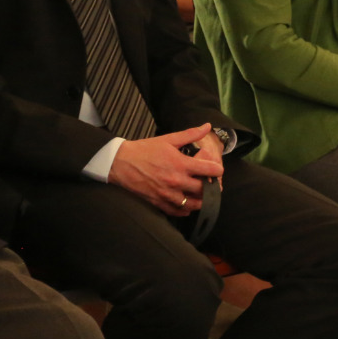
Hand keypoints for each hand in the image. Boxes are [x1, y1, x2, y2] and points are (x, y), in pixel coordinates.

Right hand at [107, 124, 224, 215]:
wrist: (120, 163)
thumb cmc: (144, 150)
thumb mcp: (168, 139)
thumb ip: (190, 134)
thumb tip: (207, 126)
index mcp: (181, 164)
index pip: (210, 170)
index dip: (217, 169)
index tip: (217, 168)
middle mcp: (176, 181)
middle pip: (204, 190)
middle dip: (211, 186)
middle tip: (211, 183)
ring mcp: (167, 194)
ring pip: (193, 204)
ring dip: (200, 200)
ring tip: (201, 194)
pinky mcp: (158, 202)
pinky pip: (177, 212)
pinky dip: (185, 210)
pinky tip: (187, 204)